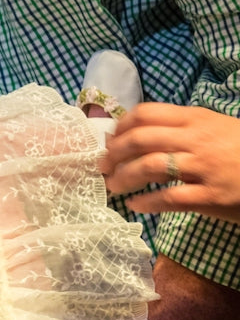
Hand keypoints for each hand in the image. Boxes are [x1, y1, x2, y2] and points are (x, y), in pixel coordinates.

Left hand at [100, 102, 239, 222]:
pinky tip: (135, 205)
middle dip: (113, 154)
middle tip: (102, 167)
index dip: (120, 127)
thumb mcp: (217, 128)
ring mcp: (203, 167)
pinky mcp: (210, 196)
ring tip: (113, 187)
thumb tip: (139, 134)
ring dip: (123, 177)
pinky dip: (146, 202)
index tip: (108, 141)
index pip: (146, 114)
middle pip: (140, 140)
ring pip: (149, 167)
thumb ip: (184, 128)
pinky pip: (169, 198)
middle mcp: (196, 139)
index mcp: (197, 119)